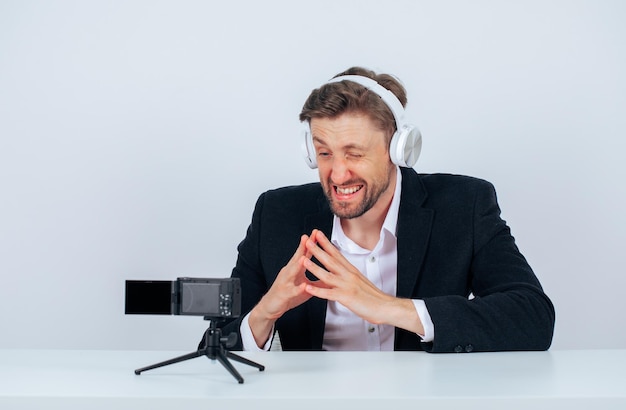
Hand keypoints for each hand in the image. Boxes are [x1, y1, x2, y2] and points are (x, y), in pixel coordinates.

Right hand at [248, 234, 315, 346]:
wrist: (270, 307)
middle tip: (309, 236)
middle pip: (297, 258)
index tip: (317, 233)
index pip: (303, 254)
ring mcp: (285, 282)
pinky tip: (304, 286)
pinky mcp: (283, 294)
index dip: (310, 244)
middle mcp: (288, 272)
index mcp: (294, 269)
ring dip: (298, 264)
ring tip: (305, 257)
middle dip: (303, 248)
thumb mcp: (304, 286)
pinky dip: (298, 288)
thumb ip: (316, 279)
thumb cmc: (288, 295)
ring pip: (292, 272)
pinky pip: (292, 291)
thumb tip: (331, 275)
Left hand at [303, 230, 423, 334]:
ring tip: (303, 260)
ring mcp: (347, 285)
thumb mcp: (361, 282)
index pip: (337, 254)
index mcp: (352, 271)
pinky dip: (317, 290)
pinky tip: (308, 288)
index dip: (326, 243)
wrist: (386, 306)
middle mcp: (349, 275)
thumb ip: (350, 276)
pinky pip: (329, 293)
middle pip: (330, 260)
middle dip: (317, 249)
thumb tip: (344, 272)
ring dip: (314, 267)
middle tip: (308, 240)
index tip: (318, 235)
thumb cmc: (374, 297)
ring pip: (327, 275)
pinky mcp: (346, 297)